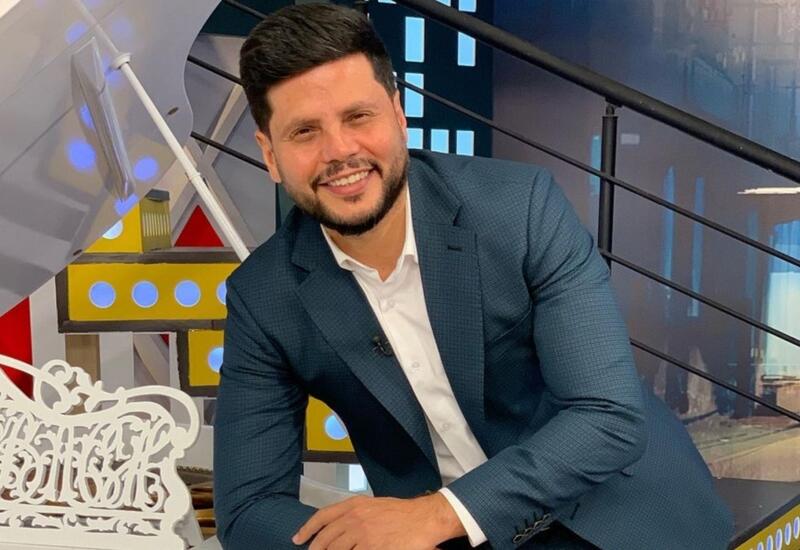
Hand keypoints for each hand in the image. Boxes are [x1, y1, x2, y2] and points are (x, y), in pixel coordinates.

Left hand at [292, 493, 465, 548]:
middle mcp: (355, 518)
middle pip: (326, 539)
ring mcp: (363, 536)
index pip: (322, 516)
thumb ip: (354, 514)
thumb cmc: (401, 513)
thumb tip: (338, 528)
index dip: (307, 529)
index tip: (298, 539)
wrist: (423, 519)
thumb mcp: (373, 506)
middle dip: (316, 549)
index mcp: (354, 505)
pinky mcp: (373, 549)